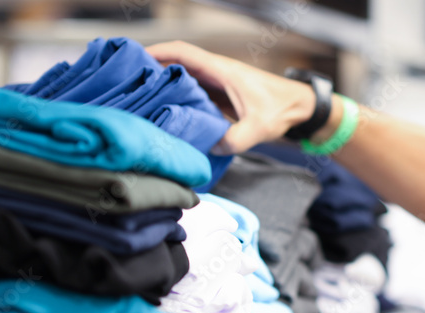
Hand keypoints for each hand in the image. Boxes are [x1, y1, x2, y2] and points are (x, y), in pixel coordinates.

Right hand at [146, 41, 316, 153]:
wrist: (299, 108)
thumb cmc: (282, 109)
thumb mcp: (259, 127)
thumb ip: (235, 138)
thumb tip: (210, 148)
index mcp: (221, 70)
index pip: (182, 52)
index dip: (156, 51)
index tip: (133, 58)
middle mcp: (215, 73)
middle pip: (175, 63)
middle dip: (150, 68)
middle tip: (125, 82)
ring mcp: (216, 84)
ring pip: (181, 78)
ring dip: (161, 84)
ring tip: (137, 98)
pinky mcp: (218, 96)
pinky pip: (191, 92)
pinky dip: (175, 98)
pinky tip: (163, 112)